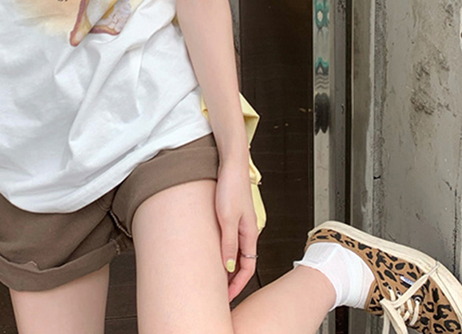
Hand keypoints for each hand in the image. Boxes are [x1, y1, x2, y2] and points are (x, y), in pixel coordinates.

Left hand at [215, 158, 259, 301]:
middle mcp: (247, 230)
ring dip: (226, 265)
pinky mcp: (230, 214)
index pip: (248, 269)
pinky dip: (222, 250)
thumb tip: (227, 267)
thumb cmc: (230, 186)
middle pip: (242, 262)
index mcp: (250, 234)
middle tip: (217, 292)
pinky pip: (229, 239)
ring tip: (212, 276)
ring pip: (235, 251)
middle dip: (232, 279)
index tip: (226, 298)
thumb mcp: (226, 218)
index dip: (237, 285)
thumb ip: (228, 243)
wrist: (230, 162)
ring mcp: (239, 222)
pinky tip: (211, 251)